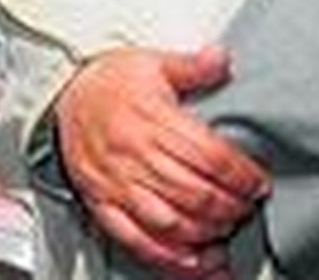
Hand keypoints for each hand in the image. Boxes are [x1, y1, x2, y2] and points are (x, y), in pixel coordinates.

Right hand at [55, 45, 268, 277]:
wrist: (61, 94)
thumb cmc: (108, 82)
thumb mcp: (150, 63)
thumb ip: (191, 66)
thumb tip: (222, 59)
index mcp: (149, 118)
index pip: (208, 156)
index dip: (241, 176)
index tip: (257, 183)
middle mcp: (132, 153)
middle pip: (195, 194)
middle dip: (231, 207)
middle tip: (245, 206)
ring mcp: (115, 182)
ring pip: (170, 222)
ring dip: (206, 233)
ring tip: (224, 228)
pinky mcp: (101, 202)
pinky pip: (136, 239)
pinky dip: (169, 257)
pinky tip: (194, 259)